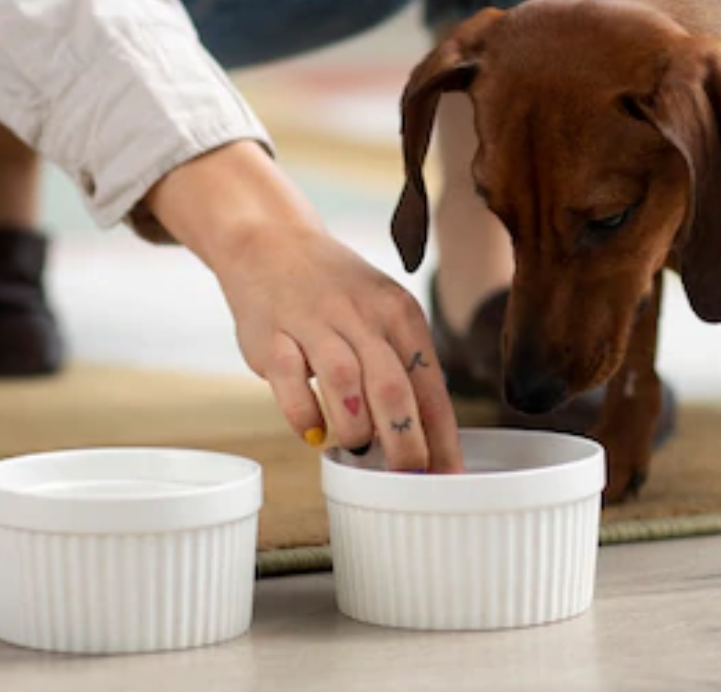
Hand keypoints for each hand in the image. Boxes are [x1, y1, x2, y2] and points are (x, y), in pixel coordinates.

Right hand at [144, 142, 462, 473]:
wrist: (271, 242)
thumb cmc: (338, 294)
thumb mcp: (382, 316)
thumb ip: (403, 369)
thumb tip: (429, 441)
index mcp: (399, 313)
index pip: (430, 384)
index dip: (441, 436)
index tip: (449, 477)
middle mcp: (361, 315)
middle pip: (393, 389)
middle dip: (405, 443)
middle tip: (407, 477)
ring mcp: (314, 322)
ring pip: (345, 383)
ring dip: (356, 428)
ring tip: (359, 447)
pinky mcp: (272, 335)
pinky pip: (290, 381)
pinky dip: (304, 415)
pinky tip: (314, 434)